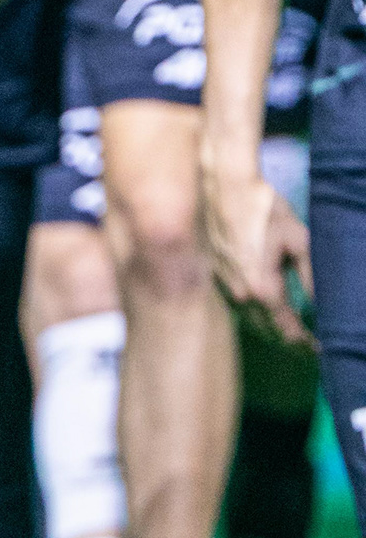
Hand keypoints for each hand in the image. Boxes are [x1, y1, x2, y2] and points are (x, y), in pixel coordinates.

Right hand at [204, 161, 314, 348]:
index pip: (288, 330)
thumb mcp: (300, 239)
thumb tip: (323, 306)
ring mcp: (224, 288)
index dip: (306, 343)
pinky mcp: (215, 278)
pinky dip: (258, 317)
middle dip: (291, 342)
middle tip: (311, 346)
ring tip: (294, 333)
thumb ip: (312, 276)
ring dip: (273, 331)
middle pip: (269, 333)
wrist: (224, 189)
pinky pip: (240, 309)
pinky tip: (269, 313)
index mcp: (262, 288)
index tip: (321, 349)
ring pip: (252, 323)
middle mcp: (240, 296)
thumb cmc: (264, 209)